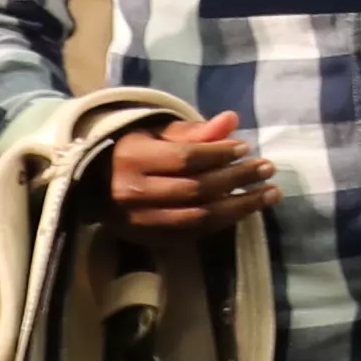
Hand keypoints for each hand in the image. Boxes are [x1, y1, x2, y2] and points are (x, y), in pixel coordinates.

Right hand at [102, 108, 280, 228]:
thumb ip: (193, 130)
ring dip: (239, 207)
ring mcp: (141, 222)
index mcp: (132, 159)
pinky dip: (222, 223)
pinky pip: (193, 234)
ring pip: (199, 218)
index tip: (246, 148)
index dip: (218, 154)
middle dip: (237, 179)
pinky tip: (245, 210)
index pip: (184, 159)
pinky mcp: (149, 240)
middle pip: (196, 189)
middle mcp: (134, 194)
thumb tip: (232, 120)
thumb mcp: (154, 132)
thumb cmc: (129, 150)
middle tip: (268, 168)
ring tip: (269, 193)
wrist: (91, 186)